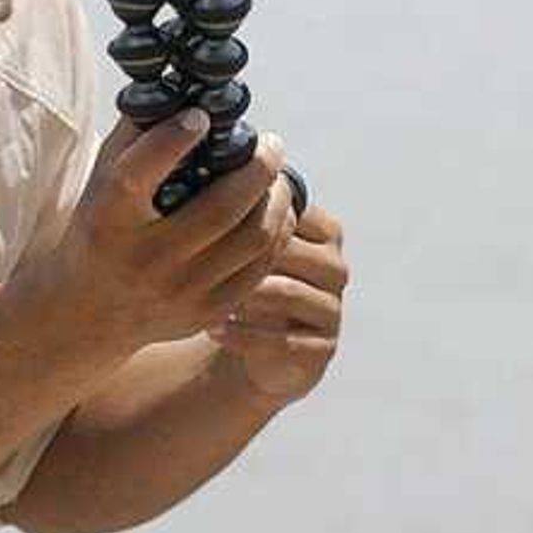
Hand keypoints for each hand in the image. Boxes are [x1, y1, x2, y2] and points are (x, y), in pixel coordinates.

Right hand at [12, 114, 294, 360]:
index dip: (173, 139)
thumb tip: (183, 88)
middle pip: (219, 209)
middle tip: (271, 143)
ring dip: (276, 199)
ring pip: (252, 238)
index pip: (137, 175)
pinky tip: (274, 211)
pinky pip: (260, 268)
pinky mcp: (205, 312)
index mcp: (108, 220)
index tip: (203, 116)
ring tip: (276, 176)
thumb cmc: (98, 230)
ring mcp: (179, 291)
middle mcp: (143, 259)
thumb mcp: (99, 182)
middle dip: (258, 167)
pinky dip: (276, 232)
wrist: (86, 313)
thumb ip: (135, 136)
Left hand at [211, 202, 347, 404]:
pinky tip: (212, 330)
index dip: (246, 217)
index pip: (291, 213)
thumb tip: (200, 183)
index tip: (201, 223)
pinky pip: (284, 340)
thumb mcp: (247, 245)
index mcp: (325, 232)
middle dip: (244, 256)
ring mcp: (332, 309)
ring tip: (203, 295)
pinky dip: (244, 335)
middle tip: (197, 259)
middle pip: (292, 252)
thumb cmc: (246, 281)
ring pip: (288, 294)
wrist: (258, 345)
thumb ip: (240, 213)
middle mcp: (335, 267)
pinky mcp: (323, 348)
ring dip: (243, 294)